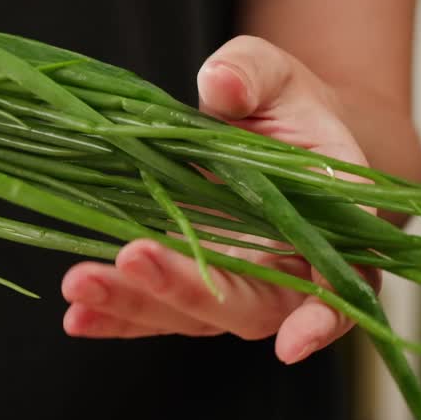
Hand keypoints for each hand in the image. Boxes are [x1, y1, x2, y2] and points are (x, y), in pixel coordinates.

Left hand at [60, 35, 374, 363]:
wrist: (270, 139)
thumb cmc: (285, 108)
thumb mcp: (273, 75)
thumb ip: (252, 75)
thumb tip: (221, 84)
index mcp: (335, 221)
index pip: (343, 282)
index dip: (321, 319)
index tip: (291, 344)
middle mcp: (289, 268)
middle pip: (249, 306)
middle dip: (188, 290)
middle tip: (130, 259)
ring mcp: (235, 283)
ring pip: (195, 314)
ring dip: (137, 306)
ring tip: (79, 286)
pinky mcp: (189, 285)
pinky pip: (156, 312)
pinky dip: (117, 317)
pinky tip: (76, 316)